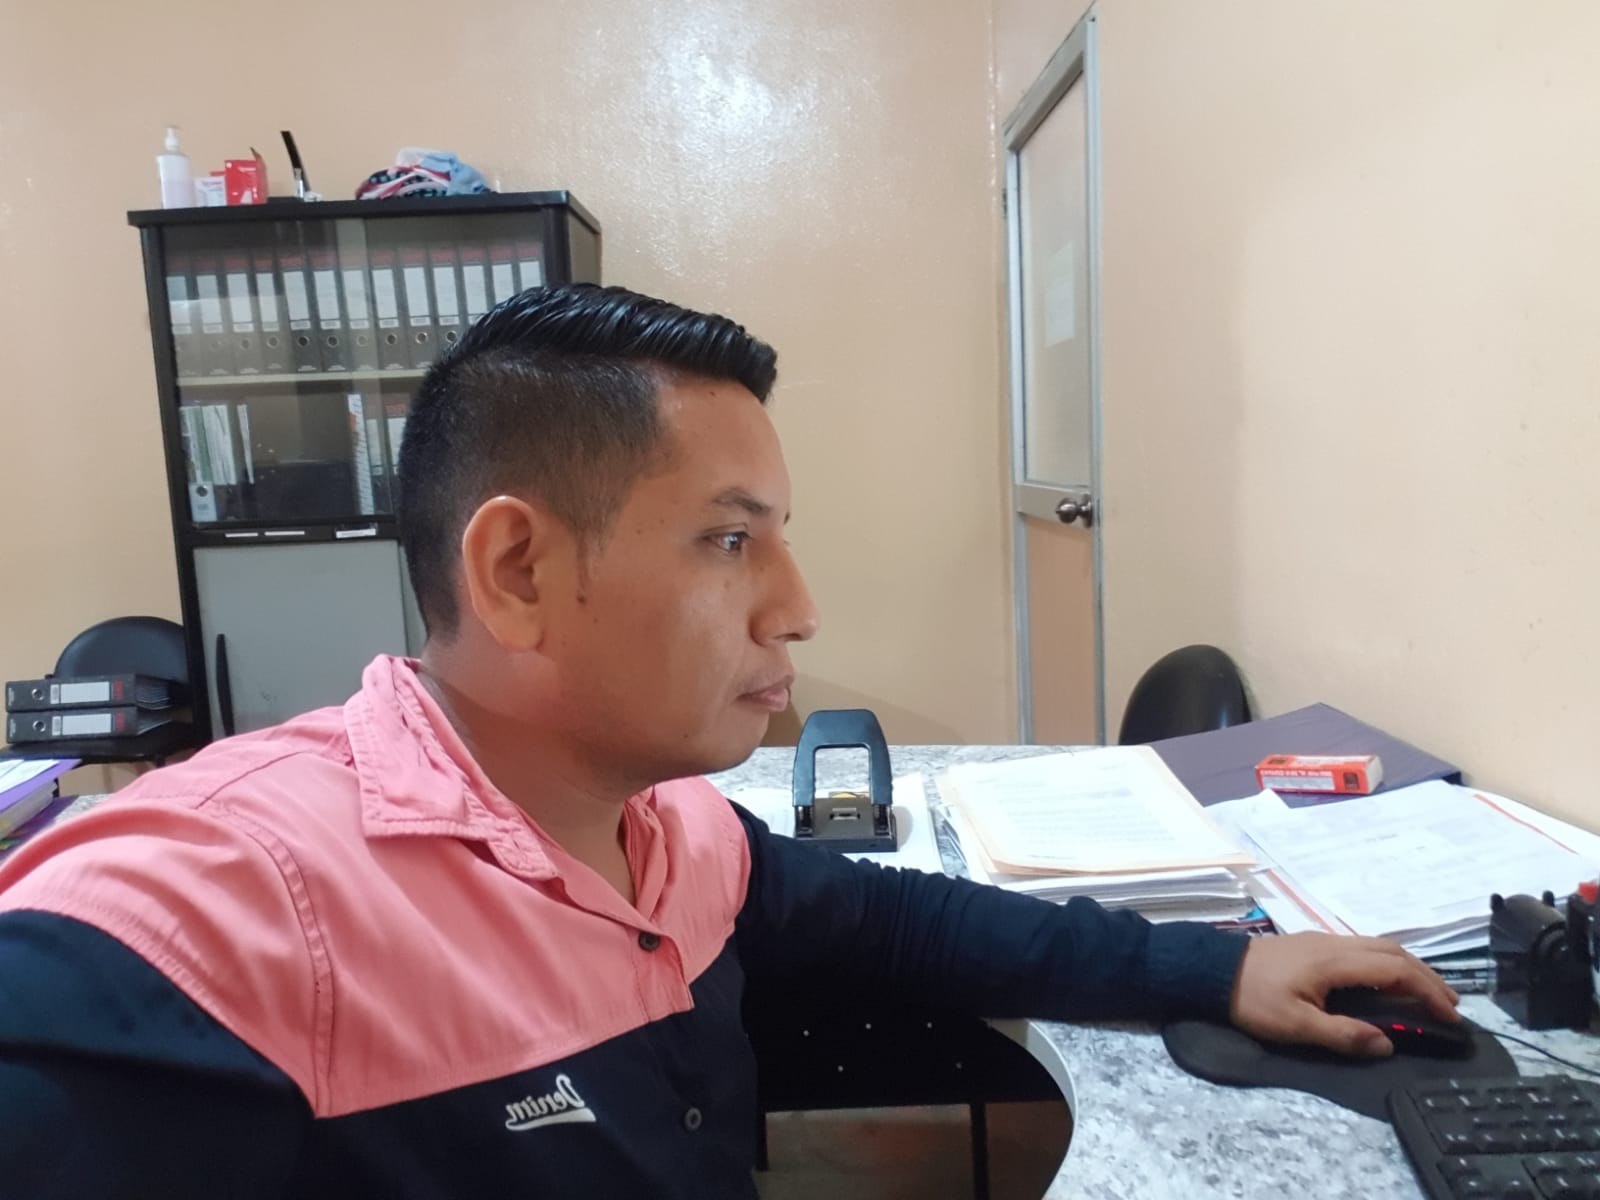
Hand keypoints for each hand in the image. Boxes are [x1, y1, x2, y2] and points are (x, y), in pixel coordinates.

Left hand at [1228, 932, 1459, 1055]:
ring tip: (1427, 992)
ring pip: (1379, 946)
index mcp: (1335, 961)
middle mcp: (1335, 944)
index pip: (1395, 970)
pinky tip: (1388, 980)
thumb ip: (1343, 1035)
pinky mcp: (1313, 944)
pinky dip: (1388, 963)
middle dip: (1426, 976)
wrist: (1210, 968)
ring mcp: (1323, 940)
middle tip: (1450, 1004)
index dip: (1427, 990)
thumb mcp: (1295, 1025)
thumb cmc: (1252, 999)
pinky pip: (1363, 948)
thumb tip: (1387, 1044)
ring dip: (1408, 967)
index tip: (1450, 1014)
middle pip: (1393, 952)